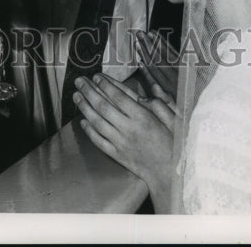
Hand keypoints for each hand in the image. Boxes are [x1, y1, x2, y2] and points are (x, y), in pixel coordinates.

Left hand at [74, 73, 173, 211]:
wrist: (170, 174)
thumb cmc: (174, 145)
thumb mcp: (174, 120)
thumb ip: (160, 104)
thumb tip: (145, 93)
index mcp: (143, 118)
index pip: (119, 97)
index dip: (105, 85)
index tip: (96, 76)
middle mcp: (129, 129)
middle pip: (104, 106)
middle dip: (89, 91)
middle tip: (79, 81)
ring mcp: (121, 143)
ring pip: (98, 122)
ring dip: (85, 108)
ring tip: (76, 96)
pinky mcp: (117, 155)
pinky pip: (99, 141)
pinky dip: (89, 131)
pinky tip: (83, 121)